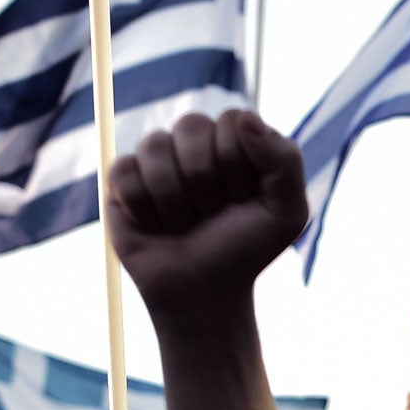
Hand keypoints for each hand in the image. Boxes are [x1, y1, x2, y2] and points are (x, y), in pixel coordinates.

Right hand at [107, 110, 307, 320]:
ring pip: (154, 145)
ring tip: (183, 222)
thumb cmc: (245, 250)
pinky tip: (156, 225)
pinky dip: (144, 208)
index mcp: (234, 141)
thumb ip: (284, 161)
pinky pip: (124, 172)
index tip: (242, 197)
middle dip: (205, 180)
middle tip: (211, 212)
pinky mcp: (123, 180)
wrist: (203, 292)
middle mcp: (194, 142)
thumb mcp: (286, 212)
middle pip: (191, 125)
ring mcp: (157, 159)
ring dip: (174, 199)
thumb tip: (246, 117)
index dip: (236, 163)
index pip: (231, 120)